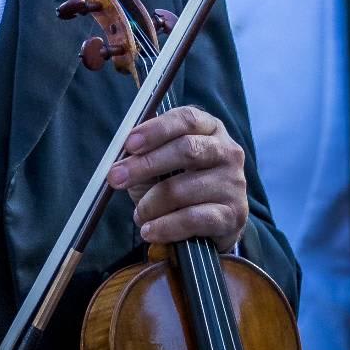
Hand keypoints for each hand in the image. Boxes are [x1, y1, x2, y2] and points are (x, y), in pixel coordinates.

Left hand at [107, 105, 248, 251]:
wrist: (209, 223)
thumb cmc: (178, 182)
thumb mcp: (158, 162)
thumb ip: (142, 153)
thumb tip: (120, 155)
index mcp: (209, 128)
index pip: (186, 119)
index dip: (155, 130)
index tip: (129, 144)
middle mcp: (227, 152)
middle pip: (186, 150)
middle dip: (145, 165)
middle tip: (116, 178)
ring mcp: (234, 183)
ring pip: (183, 189)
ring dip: (151, 204)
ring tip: (138, 214)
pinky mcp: (234, 214)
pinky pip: (193, 219)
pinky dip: (165, 226)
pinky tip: (150, 231)